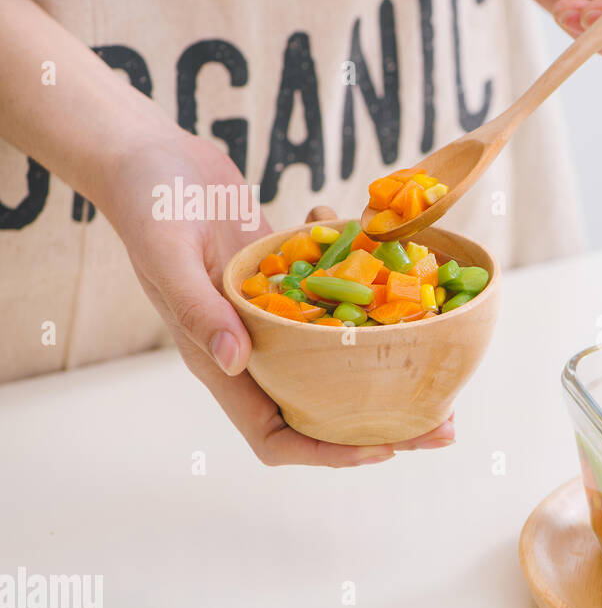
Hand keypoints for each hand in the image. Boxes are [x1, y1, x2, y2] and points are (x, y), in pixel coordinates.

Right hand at [104, 130, 455, 465]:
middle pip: (325, 410)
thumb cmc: (147, 202)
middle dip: (384, 422)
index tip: (384, 449)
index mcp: (218, 360)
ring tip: (449, 364)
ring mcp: (274, 318)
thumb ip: (198, 310)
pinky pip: (338, 302)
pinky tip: (391, 257)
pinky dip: (368, 288)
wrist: (149, 154)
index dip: (328, 453)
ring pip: (340, 362)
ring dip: (393, 366)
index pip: (275, 436)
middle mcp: (252, 349)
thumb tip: (235, 362)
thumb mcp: (167, 253)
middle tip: (445, 423)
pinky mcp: (290, 282)